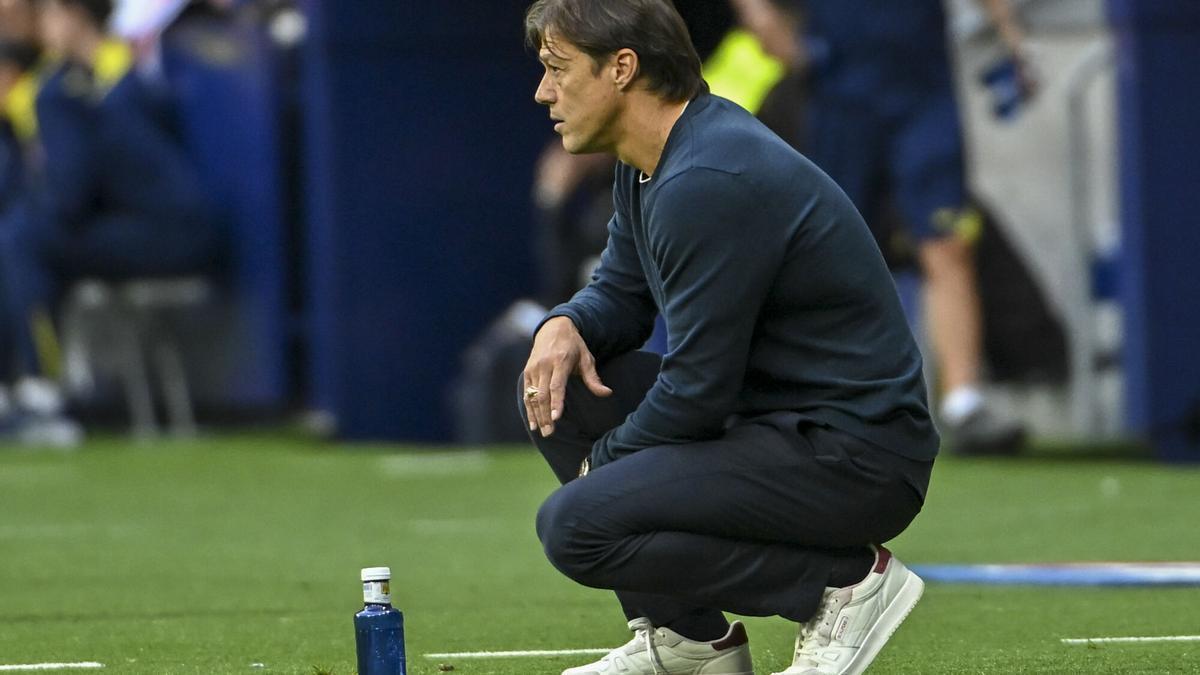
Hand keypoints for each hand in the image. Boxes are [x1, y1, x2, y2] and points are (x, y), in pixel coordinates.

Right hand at [523, 316, 611, 436]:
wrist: (554, 328)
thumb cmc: (574, 346)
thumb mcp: (587, 358)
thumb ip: (594, 378)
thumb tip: (607, 393)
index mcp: (560, 361)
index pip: (556, 386)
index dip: (556, 403)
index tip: (556, 418)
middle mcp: (544, 365)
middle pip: (543, 395)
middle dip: (545, 415)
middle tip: (550, 433)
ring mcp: (534, 369)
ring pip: (533, 396)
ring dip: (537, 416)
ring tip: (542, 432)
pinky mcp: (527, 372)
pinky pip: (527, 393)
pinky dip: (529, 409)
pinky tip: (533, 423)